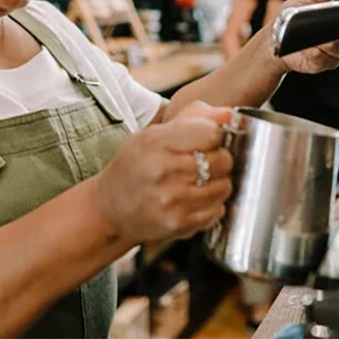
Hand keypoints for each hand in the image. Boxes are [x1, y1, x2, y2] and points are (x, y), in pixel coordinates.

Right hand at [93, 102, 234, 244]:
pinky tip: (195, 200)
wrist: (109, 208)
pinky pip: (217, 210)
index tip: (205, 141)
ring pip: (224, 186)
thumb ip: (194, 117)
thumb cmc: (135, 166)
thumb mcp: (154, 133)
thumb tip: (229, 115)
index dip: (214, 136)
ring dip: (218, 184)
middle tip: (204, 164)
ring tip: (199, 183)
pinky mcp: (178, 223)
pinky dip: (212, 205)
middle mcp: (163, 169)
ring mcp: (171, 199)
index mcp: (156, 140)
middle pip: (222, 160)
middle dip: (219, 160)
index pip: (212, 133)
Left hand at [276, 0, 338, 73]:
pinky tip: (306, 47)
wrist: (275, 38)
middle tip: (323, 22)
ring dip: (323, 42)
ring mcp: (336, 52)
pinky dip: (315, 52)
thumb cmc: (292, 16)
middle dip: (338, 30)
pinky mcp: (325, 64)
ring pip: (337, 48)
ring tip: (310, 34)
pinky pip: (324, 58)